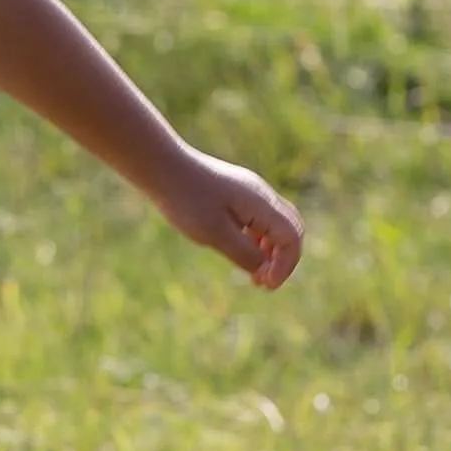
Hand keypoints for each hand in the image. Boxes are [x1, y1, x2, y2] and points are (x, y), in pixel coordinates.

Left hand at [154, 149, 304, 289]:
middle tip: (264, 283)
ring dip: (269, 250)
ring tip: (253, 274)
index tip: (265, 286)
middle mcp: (261, 194)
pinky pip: (257, 218)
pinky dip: (256, 239)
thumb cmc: (185, 199)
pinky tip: (238, 251)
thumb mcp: (214, 233)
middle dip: (282, 259)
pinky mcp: (234, 192)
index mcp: (261, 203)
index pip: (291, 238)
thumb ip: (243, 253)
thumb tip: (264, 269)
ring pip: (274, 224)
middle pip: (290, 230)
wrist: (159, 165)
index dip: (284, 266)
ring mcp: (248, 191)